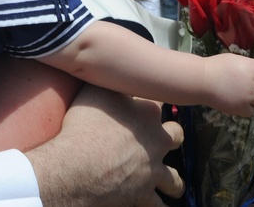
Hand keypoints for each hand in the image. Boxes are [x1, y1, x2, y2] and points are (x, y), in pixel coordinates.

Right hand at [25, 84, 183, 206]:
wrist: (78, 165)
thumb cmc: (82, 124)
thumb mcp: (92, 90)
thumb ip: (105, 79)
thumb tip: (104, 60)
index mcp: (145, 112)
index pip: (159, 99)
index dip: (155, 98)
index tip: (150, 98)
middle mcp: (156, 140)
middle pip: (175, 135)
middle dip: (170, 136)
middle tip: (162, 137)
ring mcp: (153, 170)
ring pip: (174, 178)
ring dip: (172, 181)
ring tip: (170, 183)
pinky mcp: (145, 195)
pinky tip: (159, 206)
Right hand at [204, 54, 253, 116]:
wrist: (202, 80)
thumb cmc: (214, 67)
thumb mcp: (233, 59)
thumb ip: (248, 65)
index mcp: (253, 67)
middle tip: (240, 86)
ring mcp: (249, 96)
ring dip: (251, 99)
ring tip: (237, 96)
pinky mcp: (243, 108)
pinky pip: (251, 111)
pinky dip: (244, 108)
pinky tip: (234, 103)